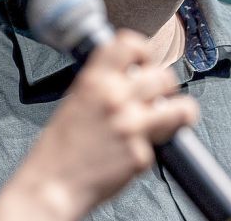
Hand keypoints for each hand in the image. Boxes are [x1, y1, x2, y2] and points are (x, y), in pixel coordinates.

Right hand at [0, 30, 198, 220]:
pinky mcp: (140, 154)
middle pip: (164, 76)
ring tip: (171, 118)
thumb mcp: (75, 100)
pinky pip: (164, 143)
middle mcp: (115, 97)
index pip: (131, 44)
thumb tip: (131, 77)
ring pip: (180, 107)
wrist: (51, 186)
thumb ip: (103, 85)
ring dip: (179, 112)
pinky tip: (140, 148)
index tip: (145, 61)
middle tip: (158, 96)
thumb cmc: (60, 147)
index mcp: (94, 80)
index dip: (144, 51)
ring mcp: (131, 126)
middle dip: (165, 86)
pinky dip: (158, 146)